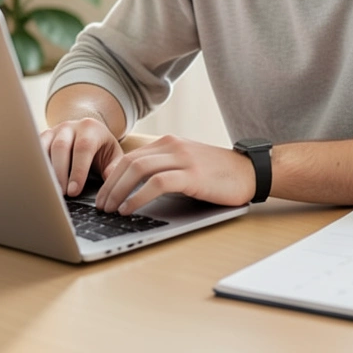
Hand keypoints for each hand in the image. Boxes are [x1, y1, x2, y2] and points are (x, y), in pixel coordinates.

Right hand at [39, 117, 123, 196]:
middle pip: (61, 146)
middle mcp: (70, 126)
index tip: (74, 191)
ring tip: (49, 189)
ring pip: (45, 147)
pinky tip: (39, 181)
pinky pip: (35, 150)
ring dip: (46, 170)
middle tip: (61, 193)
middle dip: (60, 173)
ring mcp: (54, 131)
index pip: (83, 148)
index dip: (78, 171)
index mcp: (90, 128)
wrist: (90, 135)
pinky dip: (36, 166)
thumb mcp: (113, 156)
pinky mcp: (43, 138)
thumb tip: (110, 180)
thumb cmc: (102, 150)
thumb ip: (114, 168)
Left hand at [95, 134, 253, 214]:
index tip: (102, 195)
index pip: (130, 157)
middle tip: (100, 205)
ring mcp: (182, 159)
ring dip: (119, 191)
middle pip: (129, 163)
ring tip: (111, 209)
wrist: (251, 172)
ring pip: (138, 170)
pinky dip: (138, 196)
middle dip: (110, 185)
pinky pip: (157, 183)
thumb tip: (134, 188)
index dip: (111, 177)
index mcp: (168, 143)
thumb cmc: (219, 174)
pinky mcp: (192, 175)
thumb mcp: (186, 165)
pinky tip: (130, 208)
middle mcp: (172, 146)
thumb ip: (164, 169)